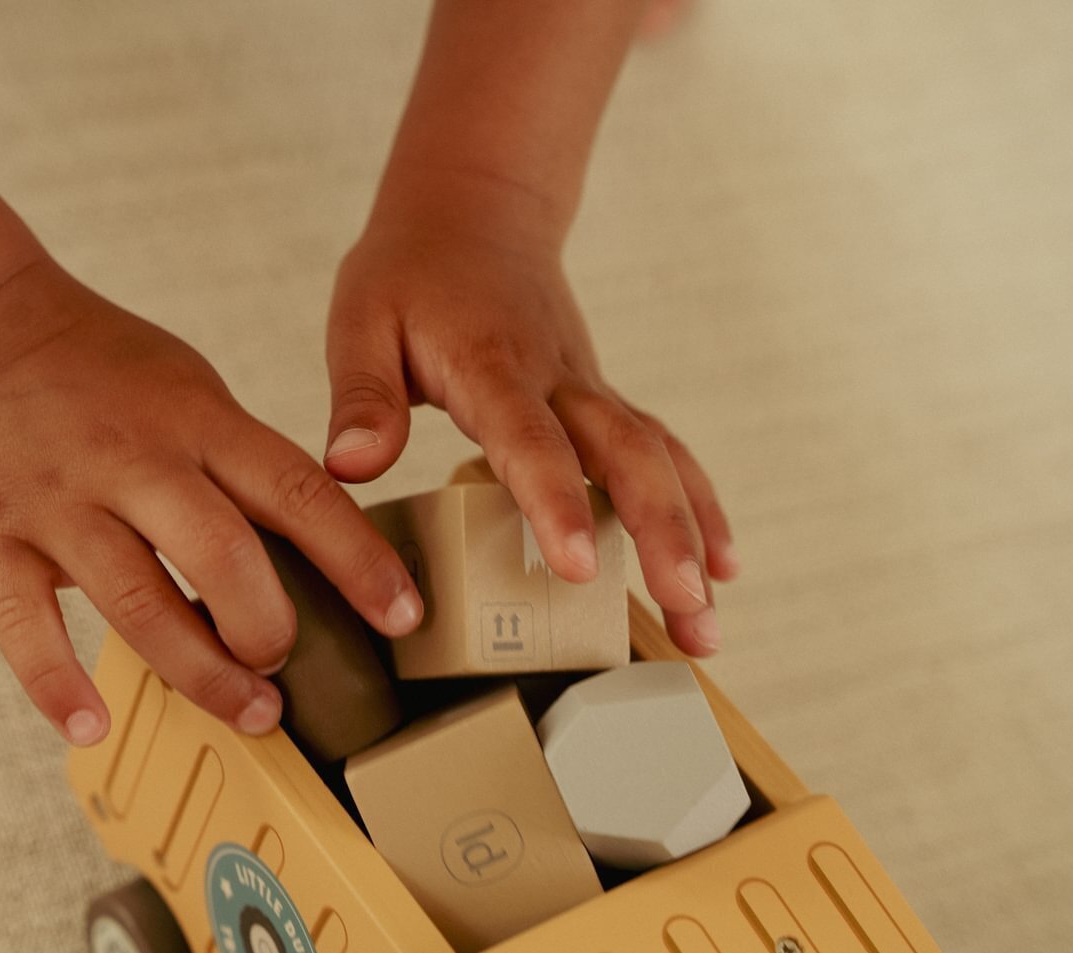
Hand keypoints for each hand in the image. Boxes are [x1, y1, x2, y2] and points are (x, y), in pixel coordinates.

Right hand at [0, 262, 423, 744]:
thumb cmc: (107, 370)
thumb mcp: (196, 391)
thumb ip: (246, 466)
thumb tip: (318, 554)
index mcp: (199, 421)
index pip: (298, 492)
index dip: (358, 560)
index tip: (402, 616)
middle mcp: (135, 460)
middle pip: (222, 557)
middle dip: (268, 631)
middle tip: (284, 670)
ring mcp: (60, 499)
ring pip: (138, 603)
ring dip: (199, 674)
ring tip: (243, 711)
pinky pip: (22, 622)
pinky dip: (57, 684)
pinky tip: (92, 726)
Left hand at [323, 215, 735, 657]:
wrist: (473, 212)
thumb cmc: (409, 274)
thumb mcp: (361, 322)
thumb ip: (362, 398)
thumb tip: (351, 468)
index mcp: (491, 363)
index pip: (530, 438)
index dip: (556, 501)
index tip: (578, 566)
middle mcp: (557, 378)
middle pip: (626, 454)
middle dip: (662, 535)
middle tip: (686, 611)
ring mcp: (590, 388)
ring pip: (658, 459)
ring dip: (692, 537)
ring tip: (708, 620)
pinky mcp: (602, 400)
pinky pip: (662, 452)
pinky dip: (698, 505)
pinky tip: (721, 562)